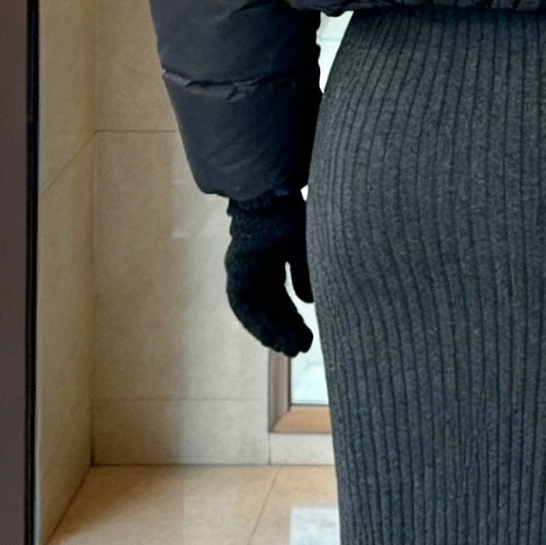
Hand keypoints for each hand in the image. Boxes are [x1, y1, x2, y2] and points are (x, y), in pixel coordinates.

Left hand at [225, 190, 313, 354]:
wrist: (269, 196)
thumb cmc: (289, 216)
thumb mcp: (304, 248)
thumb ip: (305, 274)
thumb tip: (310, 301)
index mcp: (272, 262)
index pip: (282, 299)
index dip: (293, 319)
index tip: (305, 338)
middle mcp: (256, 270)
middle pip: (270, 308)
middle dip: (284, 329)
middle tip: (298, 348)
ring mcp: (243, 270)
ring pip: (255, 309)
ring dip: (270, 329)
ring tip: (284, 346)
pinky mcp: (235, 270)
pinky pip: (241, 303)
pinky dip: (254, 320)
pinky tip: (266, 334)